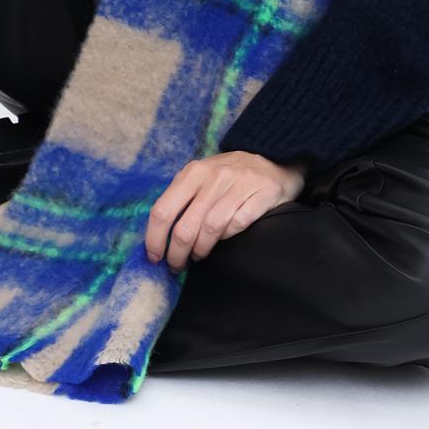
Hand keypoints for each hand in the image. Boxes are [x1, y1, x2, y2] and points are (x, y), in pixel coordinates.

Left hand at [145, 151, 307, 273]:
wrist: (274, 163)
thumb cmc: (230, 176)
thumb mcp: (202, 177)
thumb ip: (182, 197)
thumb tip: (158, 234)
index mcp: (192, 172)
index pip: (162, 210)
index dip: (154, 238)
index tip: (154, 257)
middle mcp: (214, 176)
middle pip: (185, 227)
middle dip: (177, 254)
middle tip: (176, 265)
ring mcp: (238, 185)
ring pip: (210, 229)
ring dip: (200, 250)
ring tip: (198, 256)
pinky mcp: (261, 195)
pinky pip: (236, 225)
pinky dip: (227, 239)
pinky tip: (223, 242)